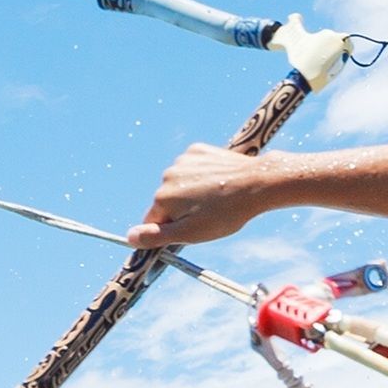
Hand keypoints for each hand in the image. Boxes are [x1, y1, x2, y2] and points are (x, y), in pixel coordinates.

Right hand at [128, 144, 279, 248]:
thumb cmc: (226, 213)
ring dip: (192, 192)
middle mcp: (166, 177)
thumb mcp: (191, 233)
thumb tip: (129, 237)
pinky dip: (201, 175)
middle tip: (209, 215)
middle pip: (166, 202)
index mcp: (162, 199)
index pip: (154, 221)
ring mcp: (182, 161)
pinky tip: (219, 181)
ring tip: (217, 198)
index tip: (192, 229)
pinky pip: (192, 168)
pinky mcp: (197, 150)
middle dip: (182, 210)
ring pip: (180, 184)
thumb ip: (157, 236)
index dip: (172, 229)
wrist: (257, 182)